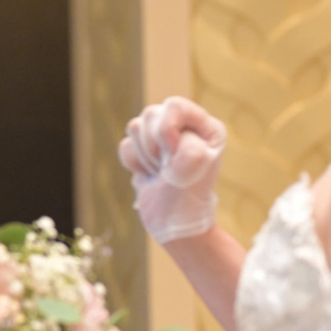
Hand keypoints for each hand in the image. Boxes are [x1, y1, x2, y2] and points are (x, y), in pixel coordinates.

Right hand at [118, 97, 226, 244]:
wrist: (174, 225)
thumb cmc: (189, 195)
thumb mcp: (194, 161)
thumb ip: (178, 133)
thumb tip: (162, 136)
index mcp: (205, 126)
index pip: (174, 105)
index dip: (167, 129)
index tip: (174, 152)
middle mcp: (186, 128)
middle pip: (151, 114)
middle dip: (154, 146)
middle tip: (168, 168)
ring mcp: (164, 141)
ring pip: (135, 128)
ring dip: (145, 156)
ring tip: (161, 173)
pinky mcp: (146, 153)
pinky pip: (125, 145)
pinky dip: (135, 164)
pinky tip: (151, 176)